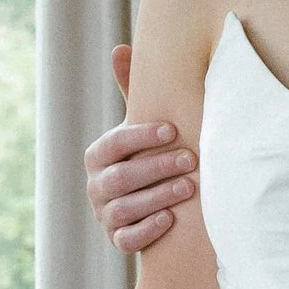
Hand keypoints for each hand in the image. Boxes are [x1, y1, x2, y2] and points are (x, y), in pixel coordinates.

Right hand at [89, 39, 195, 252]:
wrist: (151, 204)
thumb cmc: (148, 155)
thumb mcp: (139, 126)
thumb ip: (133, 92)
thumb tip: (121, 48)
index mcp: (98, 155)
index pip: (113, 144)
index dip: (140, 137)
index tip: (172, 130)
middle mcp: (96, 186)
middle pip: (120, 178)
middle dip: (157, 168)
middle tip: (192, 159)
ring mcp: (105, 215)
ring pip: (125, 208)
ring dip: (158, 197)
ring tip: (190, 188)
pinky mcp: (117, 240)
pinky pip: (127, 240)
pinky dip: (148, 231)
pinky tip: (171, 220)